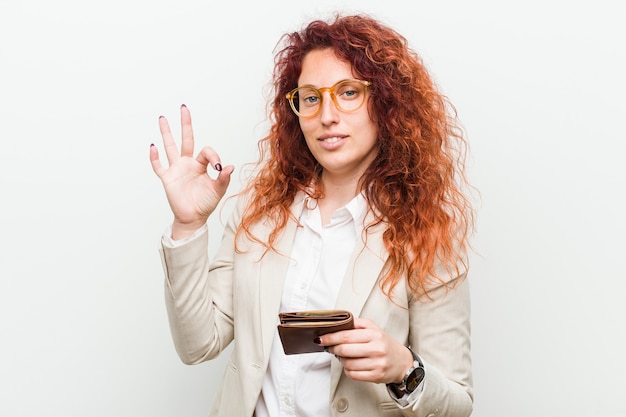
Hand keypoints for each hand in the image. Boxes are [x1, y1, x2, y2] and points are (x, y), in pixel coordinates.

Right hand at [150, 104, 233, 238]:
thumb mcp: (218, 191)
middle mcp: (188, 163)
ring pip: (170, 147)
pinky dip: (155, 157)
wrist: (193, 218)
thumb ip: (223, 179)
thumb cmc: (205, 204)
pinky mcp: (167, 178)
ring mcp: (176, 169)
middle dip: (185, 124)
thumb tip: (229, 167)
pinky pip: (159, 166)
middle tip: (184, 108)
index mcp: (201, 165)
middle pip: (186, 139)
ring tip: (162, 118)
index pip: (206, 151)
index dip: (214, 156)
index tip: (218, 168)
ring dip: (166, 133)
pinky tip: (153, 147)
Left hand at [318, 318, 413, 383]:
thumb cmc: (384, 344)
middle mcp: (376, 348)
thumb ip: (357, 324)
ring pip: (347, 363)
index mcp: (374, 334)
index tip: (321, 338)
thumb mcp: (373, 329)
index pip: (346, 336)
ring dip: (341, 360)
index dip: (330, 338)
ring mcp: (377, 363)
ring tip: (343, 357)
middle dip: (333, 349)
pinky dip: (348, 370)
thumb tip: (337, 323)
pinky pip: (353, 375)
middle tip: (330, 348)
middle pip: (344, 350)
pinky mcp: (376, 376)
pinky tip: (351, 366)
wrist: (402, 362)